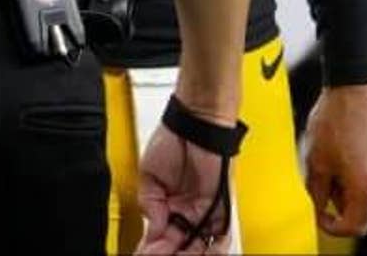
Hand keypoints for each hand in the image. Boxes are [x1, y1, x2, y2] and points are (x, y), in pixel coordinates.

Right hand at [136, 123, 235, 254]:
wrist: (197, 123)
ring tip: (174, 255)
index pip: (160, 234)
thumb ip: (149, 204)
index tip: (144, 251)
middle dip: (168, 252)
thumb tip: (153, 229)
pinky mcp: (222, 208)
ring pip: (199, 245)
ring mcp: (205, 211)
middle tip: (156, 254)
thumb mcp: (149, 175)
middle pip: (179, 244)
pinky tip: (196, 252)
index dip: (152, 246)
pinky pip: (220, 236)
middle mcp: (187, 211)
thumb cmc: (174, 138)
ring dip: (187, 254)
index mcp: (168, 204)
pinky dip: (211, 249)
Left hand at [305, 82, 366, 235]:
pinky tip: (353, 145)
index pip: (354, 226)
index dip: (334, 227)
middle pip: (361, 205)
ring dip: (353, 180)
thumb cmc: (335, 118)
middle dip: (341, 195)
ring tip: (340, 151)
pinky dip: (365, 168)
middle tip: (326, 170)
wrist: (356, 87)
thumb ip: (317, 191)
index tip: (322, 217)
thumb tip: (320, 209)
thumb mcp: (315, 158)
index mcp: (365, 184)